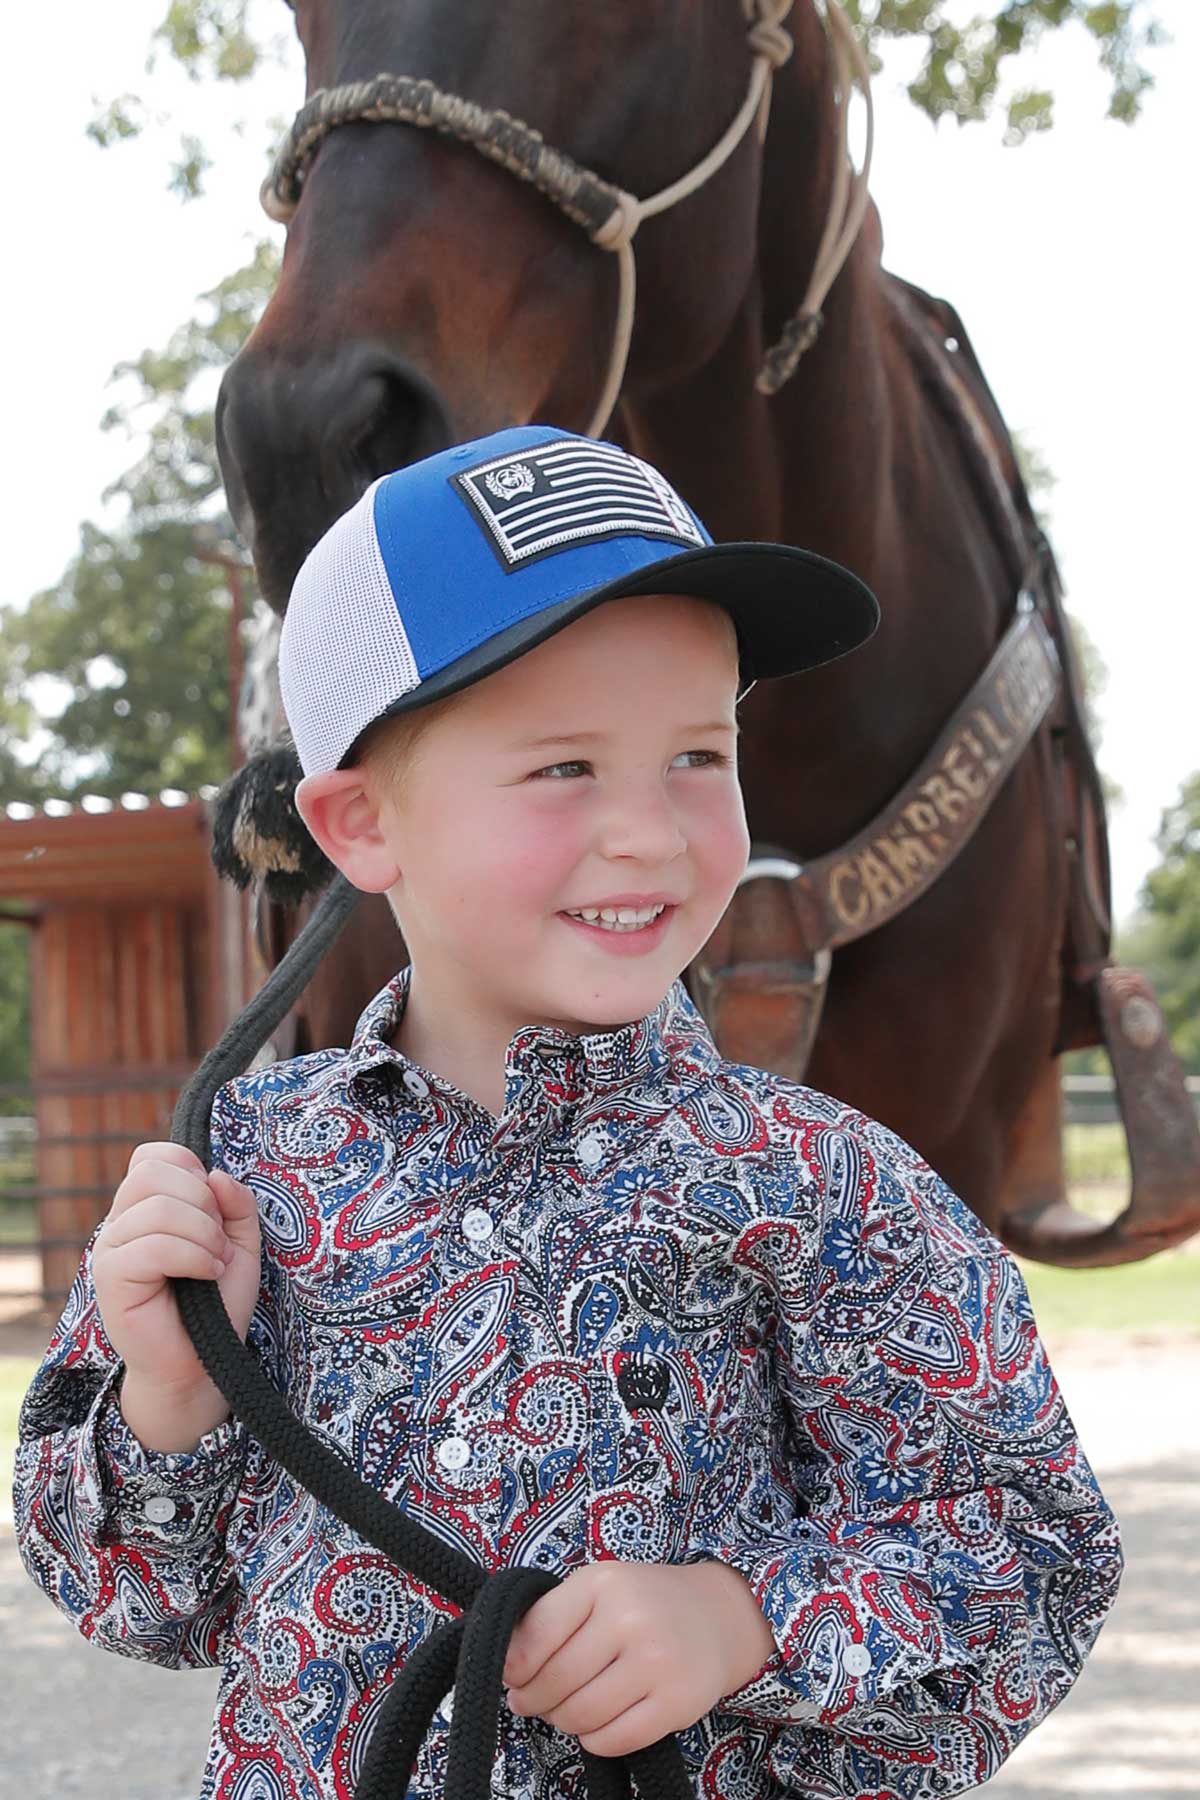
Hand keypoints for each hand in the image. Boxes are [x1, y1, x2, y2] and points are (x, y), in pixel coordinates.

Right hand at [93, 1142, 260, 1400]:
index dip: (190, 1170)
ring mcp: (110, 1248)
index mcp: (143, 1208)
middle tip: (219, 1241)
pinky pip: (154, 1246)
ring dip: (204, 1235)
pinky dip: (194, 1257)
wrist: (202, 1362)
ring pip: (159, 1209)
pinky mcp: (109, 1277)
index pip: (152, 1156)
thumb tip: (215, 1174)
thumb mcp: (240, 1242)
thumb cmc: (217, 1302)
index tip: (214, 1208)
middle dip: (202, 1202)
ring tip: (216, 1263)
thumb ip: (236, 1203)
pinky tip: (207, 1275)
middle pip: (153, 1173)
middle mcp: (119, 1222)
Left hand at [503, 1560, 774, 1756]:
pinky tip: (598, 1722)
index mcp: (603, 1583)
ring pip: (580, 1715)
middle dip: (533, 1700)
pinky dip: (595, 1739)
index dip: (513, 1667)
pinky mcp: (677, 1703)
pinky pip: (612, 1741)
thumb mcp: (597, 1589)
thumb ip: (549, 1618)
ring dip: (563, 1721)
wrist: (718, 1617)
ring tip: (567, 1709)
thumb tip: (506, 1668)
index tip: (511, 1678)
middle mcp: (630, 1619)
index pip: (536, 1634)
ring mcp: (657, 1662)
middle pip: (555, 1682)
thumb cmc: (643, 1604)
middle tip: (533, 1701)